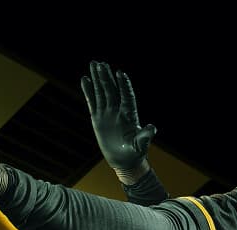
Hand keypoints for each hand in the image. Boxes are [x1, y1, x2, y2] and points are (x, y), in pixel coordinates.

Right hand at [81, 61, 156, 182]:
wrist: (124, 160)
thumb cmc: (135, 152)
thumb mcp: (141, 145)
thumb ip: (145, 136)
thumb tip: (152, 127)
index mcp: (129, 115)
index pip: (126, 96)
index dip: (124, 85)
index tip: (120, 73)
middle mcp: (118, 110)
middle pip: (111, 90)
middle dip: (106, 76)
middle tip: (100, 63)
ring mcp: (107, 113)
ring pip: (101, 92)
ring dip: (97, 78)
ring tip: (93, 63)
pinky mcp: (98, 118)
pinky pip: (92, 102)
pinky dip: (88, 91)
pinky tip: (85, 79)